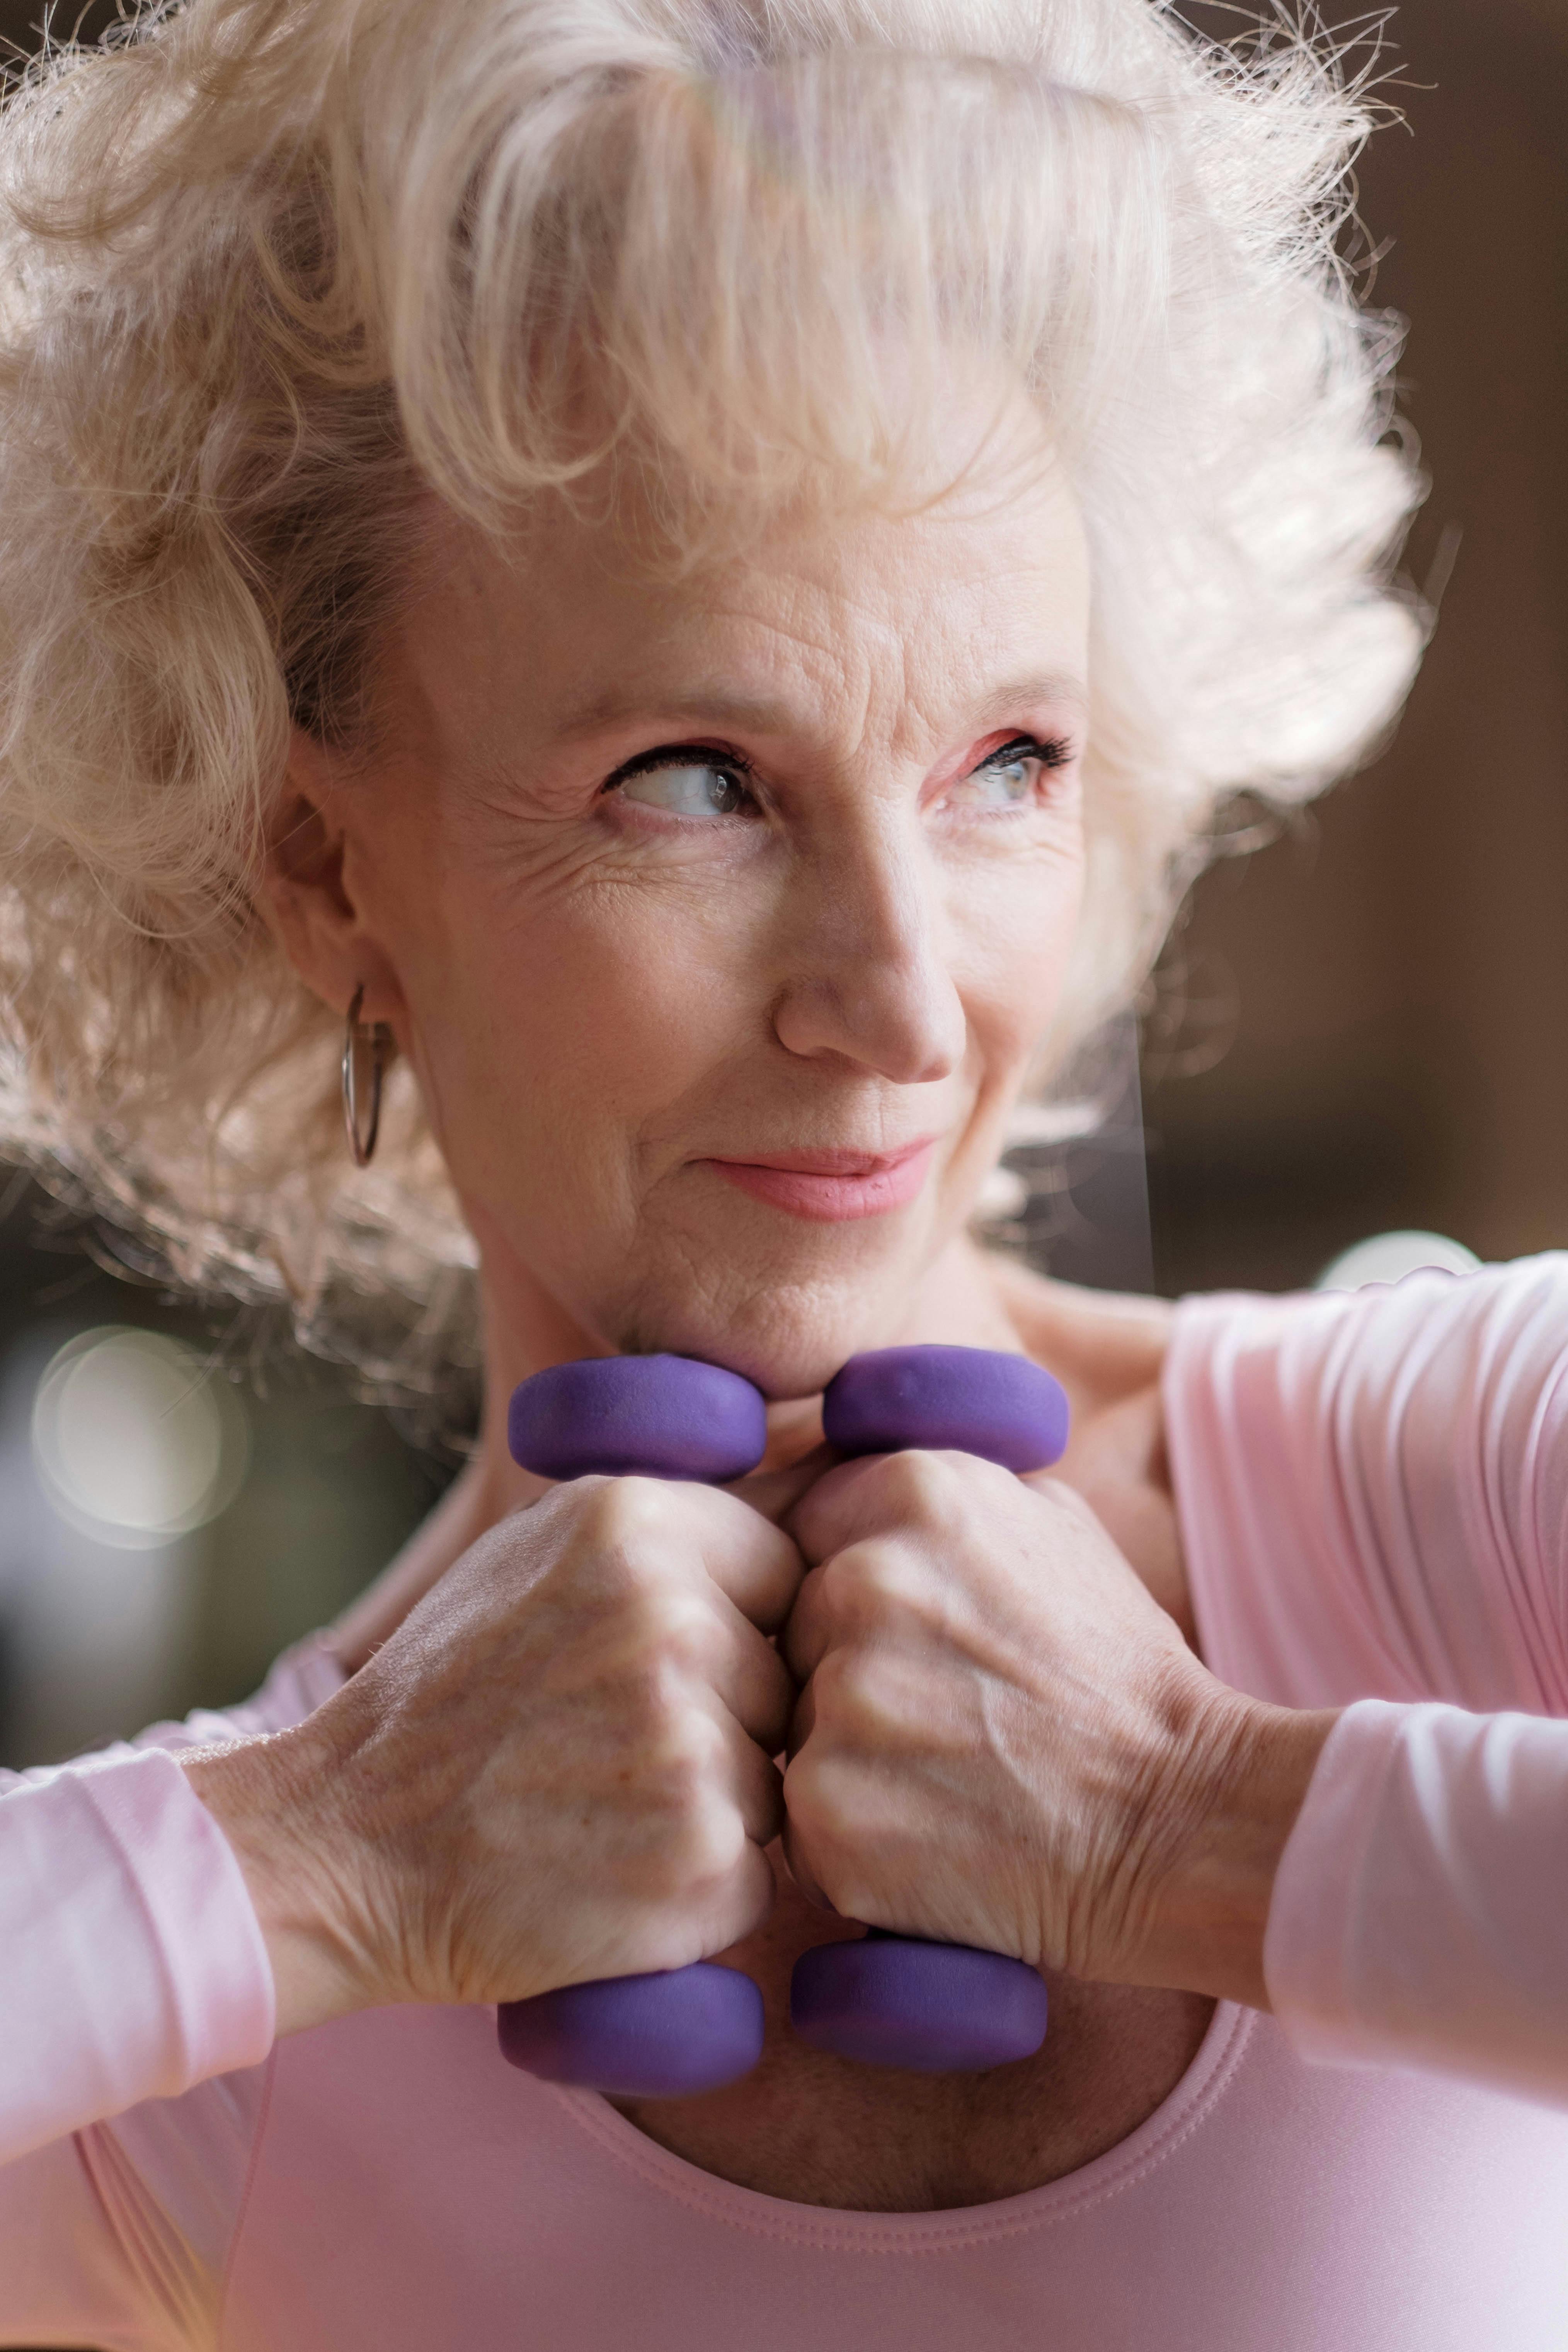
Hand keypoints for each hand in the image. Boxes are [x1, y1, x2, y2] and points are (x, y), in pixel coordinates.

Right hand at [186, 1476, 803, 2031]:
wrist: (343, 1845)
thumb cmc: (445, 1698)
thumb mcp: (534, 1555)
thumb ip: (658, 1535)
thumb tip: (789, 1539)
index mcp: (637, 1522)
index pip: (783, 1573)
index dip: (737, 1629)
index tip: (665, 1669)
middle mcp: (674, 1621)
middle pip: (784, 1679)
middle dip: (727, 1720)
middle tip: (611, 1749)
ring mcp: (690, 1745)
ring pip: (773, 1780)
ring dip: (712, 1807)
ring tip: (599, 1808)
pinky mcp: (700, 1862)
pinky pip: (755, 1875)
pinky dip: (695, 1891)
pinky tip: (606, 1876)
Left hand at [781, 1451, 1335, 2001]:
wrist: (1181, 1817)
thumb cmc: (1118, 1676)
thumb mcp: (1054, 1525)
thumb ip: (947, 1490)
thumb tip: (855, 1469)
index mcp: (912, 1489)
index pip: (808, 1527)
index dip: (846, 1588)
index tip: (907, 1637)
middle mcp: (863, 1579)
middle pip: (793, 1625)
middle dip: (841, 1669)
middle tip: (936, 1716)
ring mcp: (840, 1694)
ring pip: (791, 1721)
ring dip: (845, 1753)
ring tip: (940, 1777)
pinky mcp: (827, 1805)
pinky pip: (798, 1813)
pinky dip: (848, 1833)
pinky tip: (928, 1835)